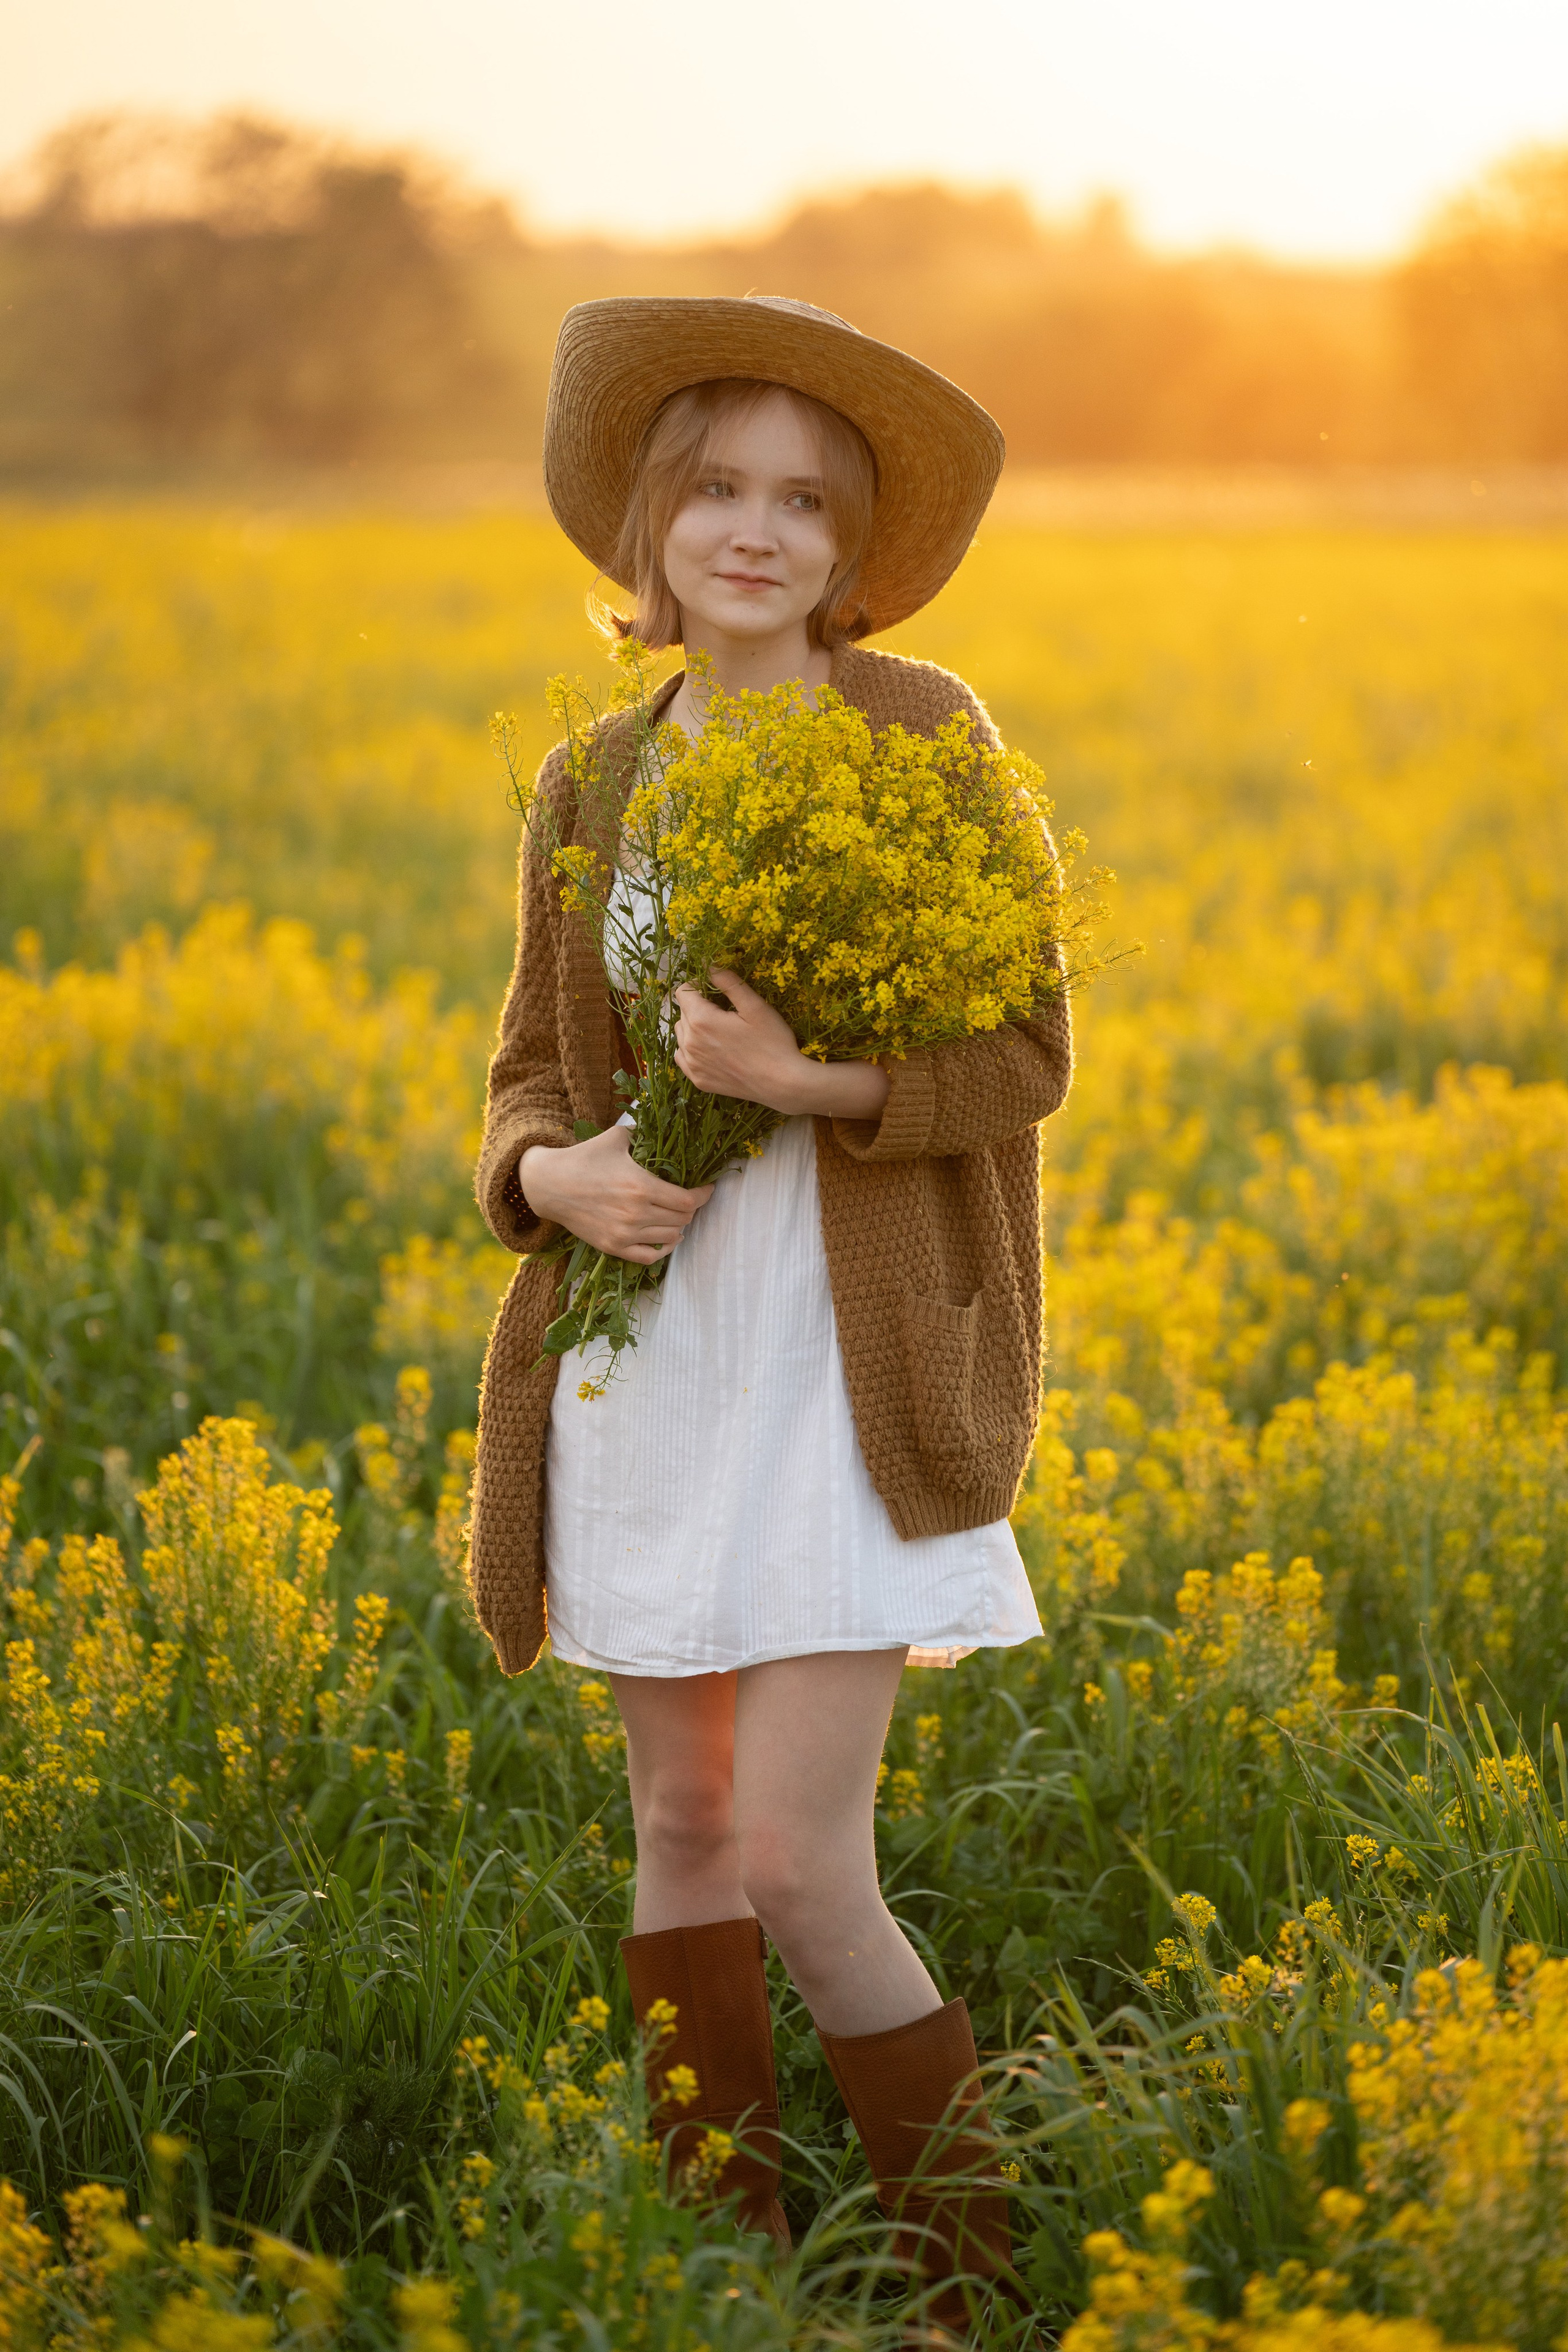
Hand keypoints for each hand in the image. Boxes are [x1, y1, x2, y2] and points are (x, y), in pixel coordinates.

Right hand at [519, 1127, 712, 1264]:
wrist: (549, 1184)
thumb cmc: (584, 1158)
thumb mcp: (617, 1138)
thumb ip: (645, 1134)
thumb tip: (668, 1128)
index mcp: (641, 1186)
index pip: (688, 1200)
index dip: (703, 1195)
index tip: (707, 1187)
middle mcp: (636, 1213)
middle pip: (682, 1219)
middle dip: (692, 1209)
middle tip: (690, 1198)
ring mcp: (624, 1233)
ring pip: (670, 1237)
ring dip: (680, 1226)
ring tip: (678, 1215)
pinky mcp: (613, 1247)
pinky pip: (650, 1257)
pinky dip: (664, 1249)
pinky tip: (668, 1238)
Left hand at [673, 969, 891, 1119]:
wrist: (782, 1084)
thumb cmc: (772, 1042)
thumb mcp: (755, 1006)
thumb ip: (729, 983)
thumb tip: (709, 966)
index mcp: (701, 1019)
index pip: (682, 992)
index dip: (698, 985)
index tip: (715, 989)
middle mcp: (689, 1042)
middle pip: (682, 1012)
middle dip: (698, 1006)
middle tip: (724, 1011)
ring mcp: (692, 1064)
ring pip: (681, 1035)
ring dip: (693, 1027)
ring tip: (719, 1031)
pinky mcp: (698, 1080)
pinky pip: (682, 1057)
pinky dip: (691, 1049)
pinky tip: (710, 1049)